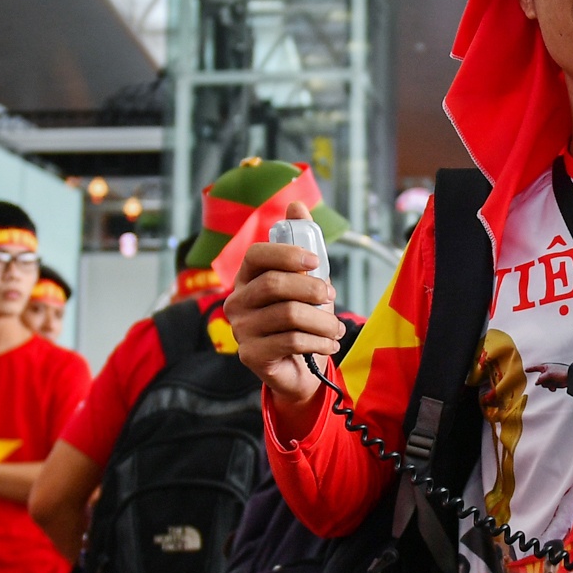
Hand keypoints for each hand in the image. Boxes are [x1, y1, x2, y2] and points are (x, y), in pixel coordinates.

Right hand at [224, 201, 344, 410]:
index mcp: (246, 278)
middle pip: (274, 284)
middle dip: (311, 288)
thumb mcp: (305, 280)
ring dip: (322, 321)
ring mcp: (241, 330)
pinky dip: (319, 342)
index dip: (287, 254)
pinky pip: (291, 341)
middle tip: (331, 297)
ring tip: (336, 328)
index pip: (256, 255)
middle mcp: (237, 302)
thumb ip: (301, 243)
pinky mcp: (251, 355)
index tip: (315, 261)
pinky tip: (330, 344)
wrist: (296, 367)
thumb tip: (296, 205)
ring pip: (288, 315)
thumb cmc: (300, 318)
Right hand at [526, 363, 569, 390]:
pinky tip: (555, 387)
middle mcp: (548, 372)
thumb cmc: (562, 372)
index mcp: (546, 367)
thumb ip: (541, 378)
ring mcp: (551, 378)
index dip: (530, 369)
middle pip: (540, 379)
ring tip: (553, 384)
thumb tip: (537, 382)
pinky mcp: (555, 382)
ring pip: (545, 384)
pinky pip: (549, 386)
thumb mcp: (549, 374)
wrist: (571, 378)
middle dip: (544, 382)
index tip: (526, 369)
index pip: (536, 368)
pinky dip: (552, 387)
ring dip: (548, 385)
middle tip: (548, 381)